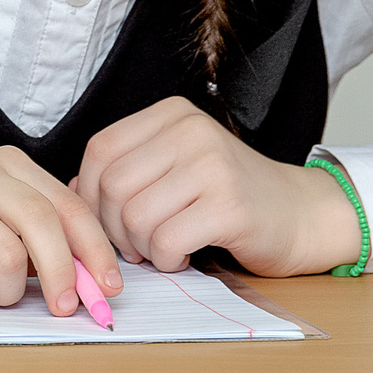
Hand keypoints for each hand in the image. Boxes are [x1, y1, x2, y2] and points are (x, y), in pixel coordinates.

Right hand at [0, 148, 120, 311]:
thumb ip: (42, 238)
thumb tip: (98, 279)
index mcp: (4, 163)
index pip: (67, 205)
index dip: (95, 250)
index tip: (109, 287)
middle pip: (43, 225)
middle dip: (63, 276)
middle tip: (66, 309)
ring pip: (9, 261)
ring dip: (4, 292)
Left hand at [71, 96, 362, 275]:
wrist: (304, 214)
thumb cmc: (232, 196)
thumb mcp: (177, 165)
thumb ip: (129, 170)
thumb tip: (68, 192)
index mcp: (172, 115)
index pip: (100, 150)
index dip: (88, 193)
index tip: (102, 220)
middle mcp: (190, 131)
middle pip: (112, 185)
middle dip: (113, 227)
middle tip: (135, 244)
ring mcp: (212, 166)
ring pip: (135, 216)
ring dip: (141, 246)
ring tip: (162, 248)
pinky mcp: (229, 206)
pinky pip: (167, 240)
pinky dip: (166, 258)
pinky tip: (182, 257)